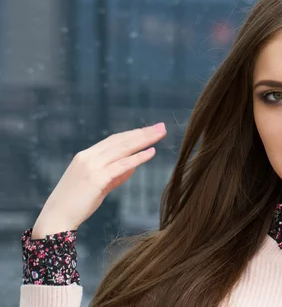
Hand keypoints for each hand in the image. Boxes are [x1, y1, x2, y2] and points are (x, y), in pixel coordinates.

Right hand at [32, 123, 166, 238]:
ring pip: (123, 148)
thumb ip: (114, 175)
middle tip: (161, 127)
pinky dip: (138, 157)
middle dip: (143, 133)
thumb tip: (132, 167)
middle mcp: (88, 156)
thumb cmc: (77, 204)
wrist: (56, 218)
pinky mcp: (96, 178)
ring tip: (160, 134)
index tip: (150, 130)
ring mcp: (91, 166)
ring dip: (144, 140)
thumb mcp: (97, 185)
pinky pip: (122, 165)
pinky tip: (151, 152)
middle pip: (121, 140)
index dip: (133, 134)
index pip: (114, 140)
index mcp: (86, 155)